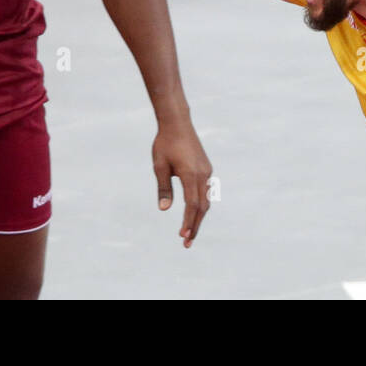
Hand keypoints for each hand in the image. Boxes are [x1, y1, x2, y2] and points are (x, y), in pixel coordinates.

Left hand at [152, 121, 212, 247]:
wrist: (177, 123)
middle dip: (195, 225)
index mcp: (190, 174)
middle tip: (187, 242)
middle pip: (202, 206)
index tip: (182, 236)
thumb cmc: (165, 143)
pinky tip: (193, 210)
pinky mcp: (205, 168)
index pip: (192, 205)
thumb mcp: (159, 166)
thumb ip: (164, 188)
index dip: (188, 222)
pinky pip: (205, 190)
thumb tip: (165, 209)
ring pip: (205, 199)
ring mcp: (206, 171)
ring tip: (190, 230)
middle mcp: (202, 174)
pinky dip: (200, 203)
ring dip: (198, 216)